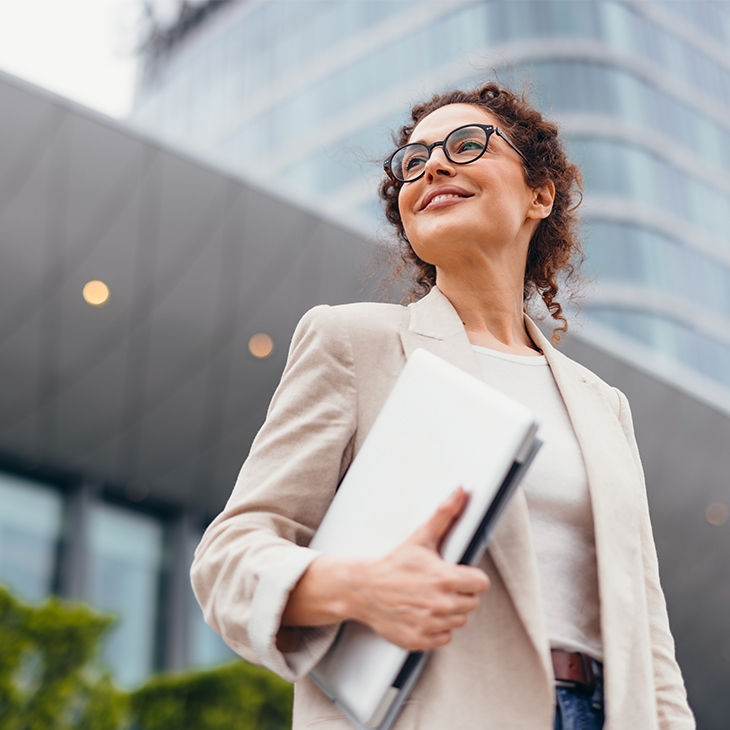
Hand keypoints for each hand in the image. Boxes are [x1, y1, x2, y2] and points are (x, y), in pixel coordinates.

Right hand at [351, 487, 489, 650]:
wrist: (363, 588)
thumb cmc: (394, 564)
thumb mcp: (421, 538)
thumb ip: (445, 515)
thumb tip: (461, 492)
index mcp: (445, 579)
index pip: (481, 584)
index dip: (471, 578)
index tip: (458, 575)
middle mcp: (440, 604)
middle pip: (471, 604)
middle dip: (460, 594)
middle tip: (439, 585)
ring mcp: (430, 624)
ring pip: (459, 621)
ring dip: (449, 612)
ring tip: (429, 598)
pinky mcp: (419, 640)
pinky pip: (444, 638)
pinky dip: (436, 629)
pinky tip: (423, 614)